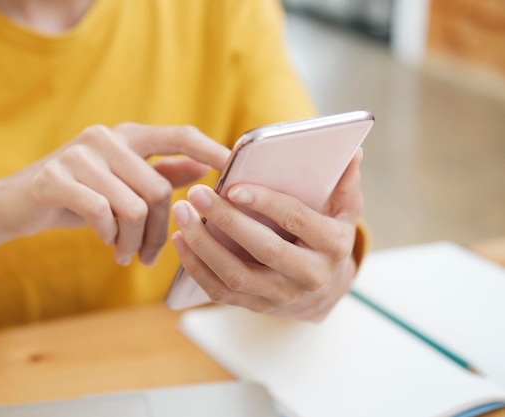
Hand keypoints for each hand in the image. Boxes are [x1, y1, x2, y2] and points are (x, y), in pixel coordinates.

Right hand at [0, 123, 229, 265]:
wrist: (13, 204)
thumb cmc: (77, 195)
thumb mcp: (121, 182)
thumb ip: (161, 171)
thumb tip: (203, 166)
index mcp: (126, 136)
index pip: (179, 134)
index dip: (210, 149)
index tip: (233, 166)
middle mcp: (106, 137)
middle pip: (159, 190)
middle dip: (158, 231)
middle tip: (147, 256)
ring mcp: (80, 154)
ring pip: (133, 207)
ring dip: (132, 240)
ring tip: (122, 253)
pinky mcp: (56, 176)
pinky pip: (102, 213)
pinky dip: (107, 236)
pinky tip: (103, 242)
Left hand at [171, 148, 363, 320]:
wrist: (323, 291)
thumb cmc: (327, 239)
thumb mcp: (344, 212)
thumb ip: (345, 183)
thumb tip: (352, 151)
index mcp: (333, 246)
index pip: (296, 219)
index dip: (265, 203)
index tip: (233, 186)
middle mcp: (310, 275)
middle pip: (263, 250)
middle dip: (227, 221)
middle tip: (197, 194)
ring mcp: (281, 296)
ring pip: (236, 276)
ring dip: (203, 245)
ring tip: (182, 214)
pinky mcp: (256, 306)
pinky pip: (220, 292)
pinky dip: (196, 267)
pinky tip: (180, 241)